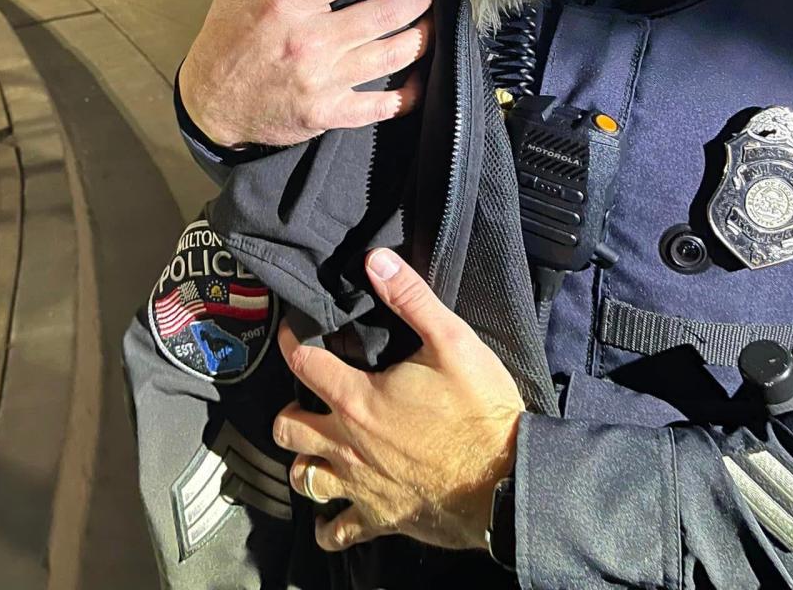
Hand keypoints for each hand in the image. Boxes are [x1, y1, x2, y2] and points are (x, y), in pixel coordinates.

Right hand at [179, 0, 432, 146]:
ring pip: (395, 54)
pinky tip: (417, 76)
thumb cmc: (224, 40)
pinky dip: (409, 91)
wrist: (209, 105)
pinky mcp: (329, 113)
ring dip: (422, 35)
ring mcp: (322, 80)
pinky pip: (385, 104)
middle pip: (387, 11)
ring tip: (426, 21)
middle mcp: (309, 40)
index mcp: (286, 2)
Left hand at [273, 248, 524, 552]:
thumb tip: (376, 261)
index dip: (292, 342)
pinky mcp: (380, 519)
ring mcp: (360, 486)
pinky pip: (338, 532)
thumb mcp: (452, 341)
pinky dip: (328, 525)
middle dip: (288, 408)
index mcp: (359, 399)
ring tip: (313, 447)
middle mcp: (348, 445)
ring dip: (302, 461)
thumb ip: (411, 298)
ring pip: (303, 477)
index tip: (292, 332)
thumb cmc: (480, 412)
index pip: (304, 363)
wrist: (505, 482)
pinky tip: (329, 518)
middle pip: (288, 427)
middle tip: (303, 396)